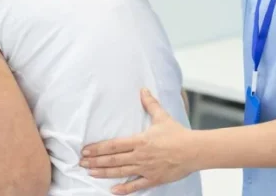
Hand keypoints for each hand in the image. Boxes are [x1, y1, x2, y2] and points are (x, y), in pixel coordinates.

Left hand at [80, 89, 197, 194]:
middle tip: (81, 163)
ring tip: (90, 173)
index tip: (85, 150)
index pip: (113, 145)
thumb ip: (150, 104)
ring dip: (104, 173)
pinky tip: (112, 191)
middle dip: (95, 161)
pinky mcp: (153, 179)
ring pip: (120, 172)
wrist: (194, 150)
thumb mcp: (162, 117)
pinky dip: (124, 189)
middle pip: (113, 160)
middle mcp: (140, 156)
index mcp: (140, 141)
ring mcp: (145, 169)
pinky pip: (136, 186)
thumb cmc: (178, 134)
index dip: (97, 148)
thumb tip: (143, 90)